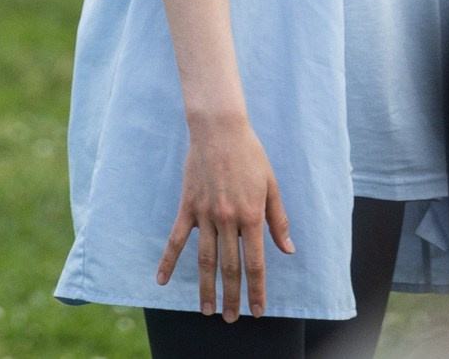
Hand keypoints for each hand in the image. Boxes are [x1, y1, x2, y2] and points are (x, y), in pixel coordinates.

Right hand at [155, 116, 295, 320]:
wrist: (219, 129)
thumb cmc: (250, 154)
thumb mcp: (271, 185)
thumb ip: (278, 219)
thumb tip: (287, 249)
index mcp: (252, 216)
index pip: (255, 263)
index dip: (256, 290)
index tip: (256, 311)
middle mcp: (228, 219)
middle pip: (230, 267)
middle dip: (232, 296)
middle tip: (231, 319)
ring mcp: (205, 213)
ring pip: (204, 259)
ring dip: (206, 287)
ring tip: (207, 310)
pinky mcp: (187, 206)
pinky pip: (176, 238)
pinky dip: (168, 260)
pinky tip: (161, 280)